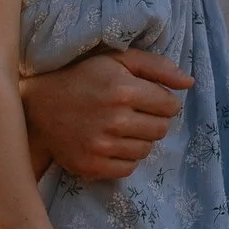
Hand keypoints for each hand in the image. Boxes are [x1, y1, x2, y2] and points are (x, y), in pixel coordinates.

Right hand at [23, 49, 191, 181]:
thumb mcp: (117, 60)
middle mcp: (114, 120)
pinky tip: (111, 143)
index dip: (163, 102)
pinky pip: (128, 169)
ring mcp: (101, 146)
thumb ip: (157, 66)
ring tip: (120, 127)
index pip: (170, 106)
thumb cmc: (82, 77)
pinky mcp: (91, 166)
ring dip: (139, 139)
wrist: (38, 107)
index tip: (149, 99)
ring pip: (146, 150)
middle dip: (153, 120)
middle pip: (161, 130)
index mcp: (123, 89)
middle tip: (133, 113)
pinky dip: (124, 157)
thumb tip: (190, 83)